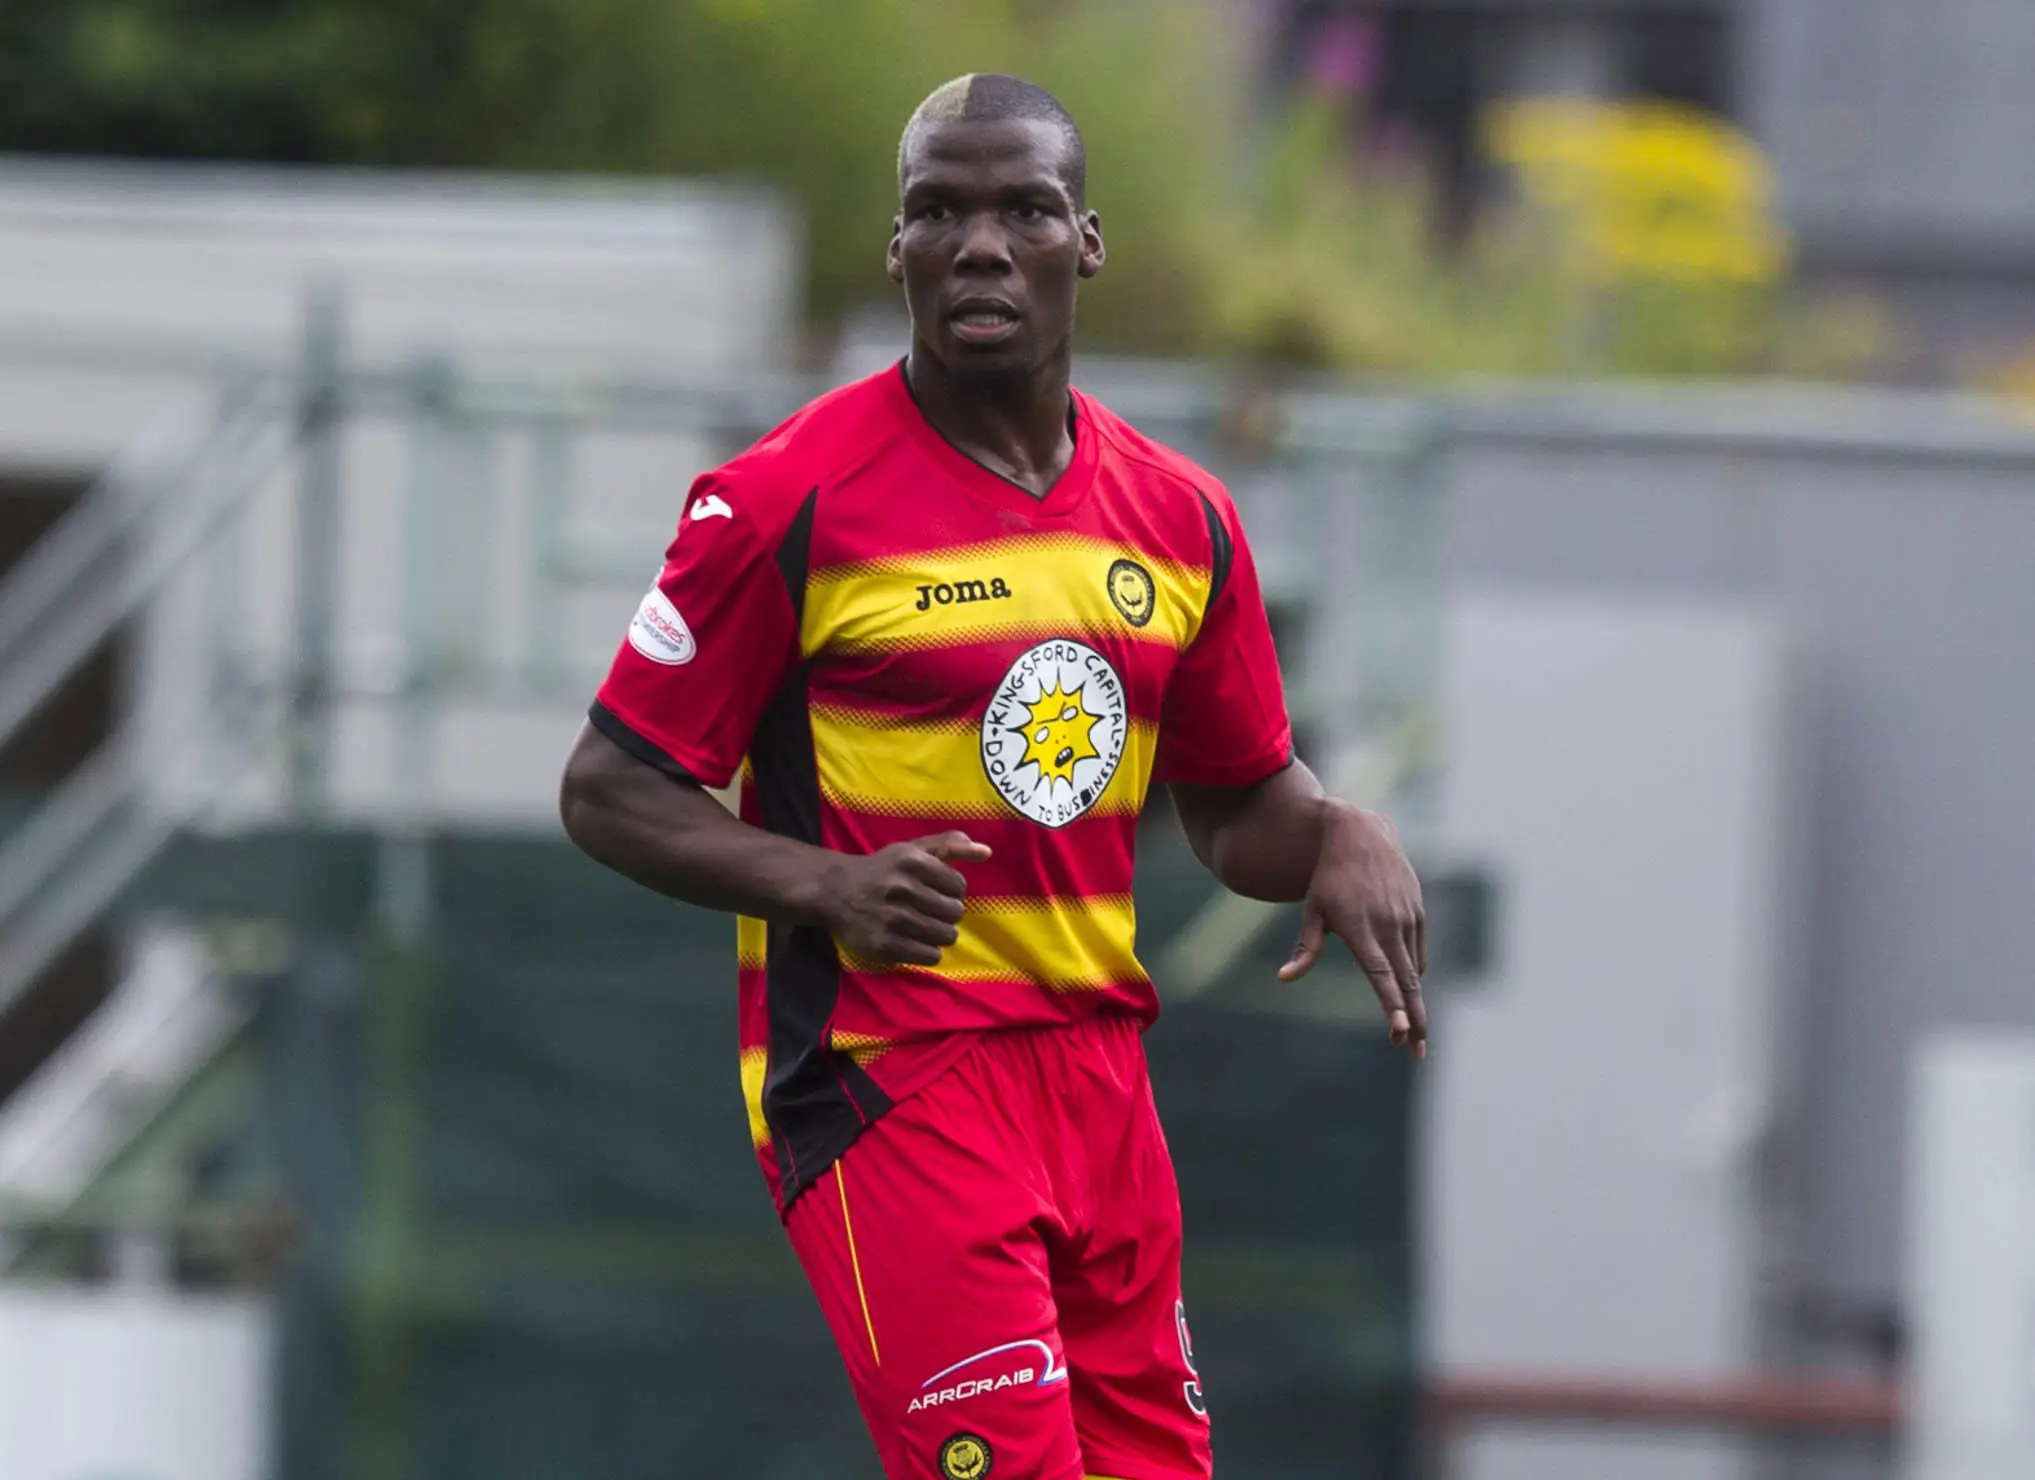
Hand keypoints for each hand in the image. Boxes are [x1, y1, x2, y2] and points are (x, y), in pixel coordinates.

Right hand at [819, 831, 991, 965]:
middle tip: (930, 911)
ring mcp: (892, 919)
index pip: (959, 886)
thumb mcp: (912, 850)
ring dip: (940, 933)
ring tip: (924, 926)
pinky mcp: (884, 945)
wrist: (834, 892)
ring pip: (946, 935)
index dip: (951, 891)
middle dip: (947, 913)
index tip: (936, 891)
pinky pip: (930, 956)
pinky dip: (928, 951)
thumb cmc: (882, 870)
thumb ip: (950, 845)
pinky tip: (915, 941)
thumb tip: (986, 851)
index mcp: (912, 861)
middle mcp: (901, 888)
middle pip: (955, 912)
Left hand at [1278, 801, 1427, 1058]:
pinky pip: (1418, 952)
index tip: (1401, 1030)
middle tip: (1416, 1053)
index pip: (1380, 975)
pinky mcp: (1418, 911)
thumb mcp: (1312, 910)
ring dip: (1416, 1003)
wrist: (1360, 833)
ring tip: (1413, 1033)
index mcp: (1360, 929)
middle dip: (1415, 1021)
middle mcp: (1388, 925)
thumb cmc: (1328, 877)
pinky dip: (1414, 974)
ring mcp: (1407, 918)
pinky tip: (1408, 990)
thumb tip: (1284, 979)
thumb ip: (1305, 948)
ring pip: (1415, 971)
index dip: (1391, 1005)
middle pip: (1407, 982)